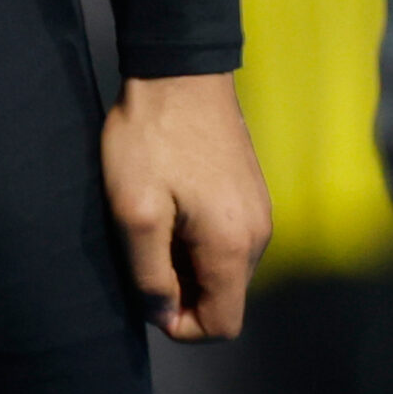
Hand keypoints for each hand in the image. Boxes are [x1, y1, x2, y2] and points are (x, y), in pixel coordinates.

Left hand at [101, 73, 270, 341]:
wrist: (178, 69)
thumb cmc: (152, 136)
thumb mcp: (134, 210)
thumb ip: (149, 273)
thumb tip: (162, 314)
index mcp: (234, 245)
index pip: (223, 324)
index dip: (183, 324)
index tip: (148, 291)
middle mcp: (258, 233)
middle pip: (224, 295)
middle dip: (183, 288)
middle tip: (143, 249)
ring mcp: (258, 209)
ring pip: (225, 266)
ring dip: (188, 260)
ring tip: (154, 220)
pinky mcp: (249, 189)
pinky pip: (227, 237)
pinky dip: (198, 236)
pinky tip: (169, 202)